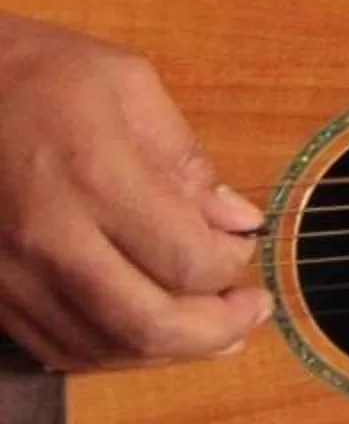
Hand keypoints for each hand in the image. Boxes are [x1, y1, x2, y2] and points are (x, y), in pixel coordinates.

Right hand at [0, 12, 269, 368]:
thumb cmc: (34, 72)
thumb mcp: (127, 83)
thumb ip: (186, 159)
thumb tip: (238, 220)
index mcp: (94, 178)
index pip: (186, 260)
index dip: (231, 268)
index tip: (246, 249)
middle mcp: (48, 238)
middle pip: (146, 325)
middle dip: (214, 332)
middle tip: (249, 313)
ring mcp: (9, 273)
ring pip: (100, 347)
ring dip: (166, 351)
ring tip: (210, 330)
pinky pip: (54, 346)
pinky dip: (110, 350)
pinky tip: (142, 329)